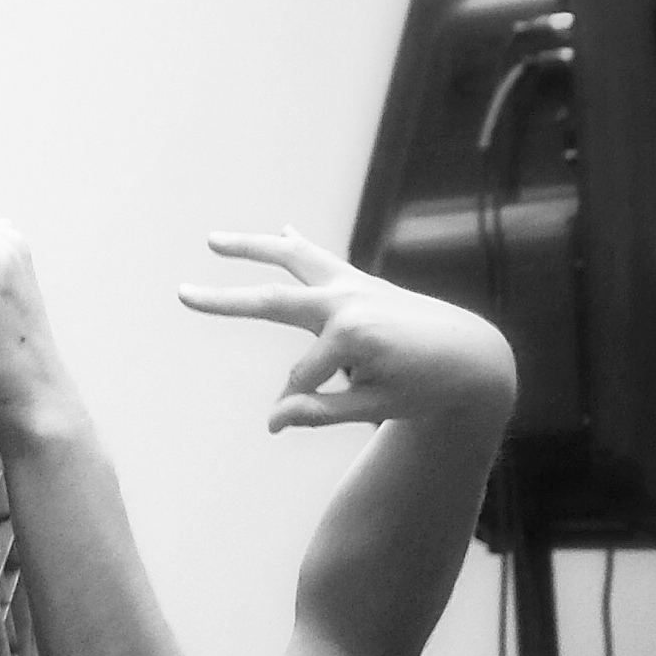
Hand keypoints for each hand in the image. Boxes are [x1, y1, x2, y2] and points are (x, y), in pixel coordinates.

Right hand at [179, 231, 515, 430]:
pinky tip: (284, 232)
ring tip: (214, 240)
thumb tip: (273, 421)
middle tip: (182, 293)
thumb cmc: (426, 389)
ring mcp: (353, 284)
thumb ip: (321, 412)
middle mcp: (347, 300)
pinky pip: (319, 257)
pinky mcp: (359, 281)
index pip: (300, 376)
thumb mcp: (375, 408)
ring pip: (292, 258)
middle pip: (273, 299)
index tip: (284, 423)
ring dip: (252, 247)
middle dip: (226, 301)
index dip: (292, 403)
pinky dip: (297, 246)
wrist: (473, 356)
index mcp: (351, 334)